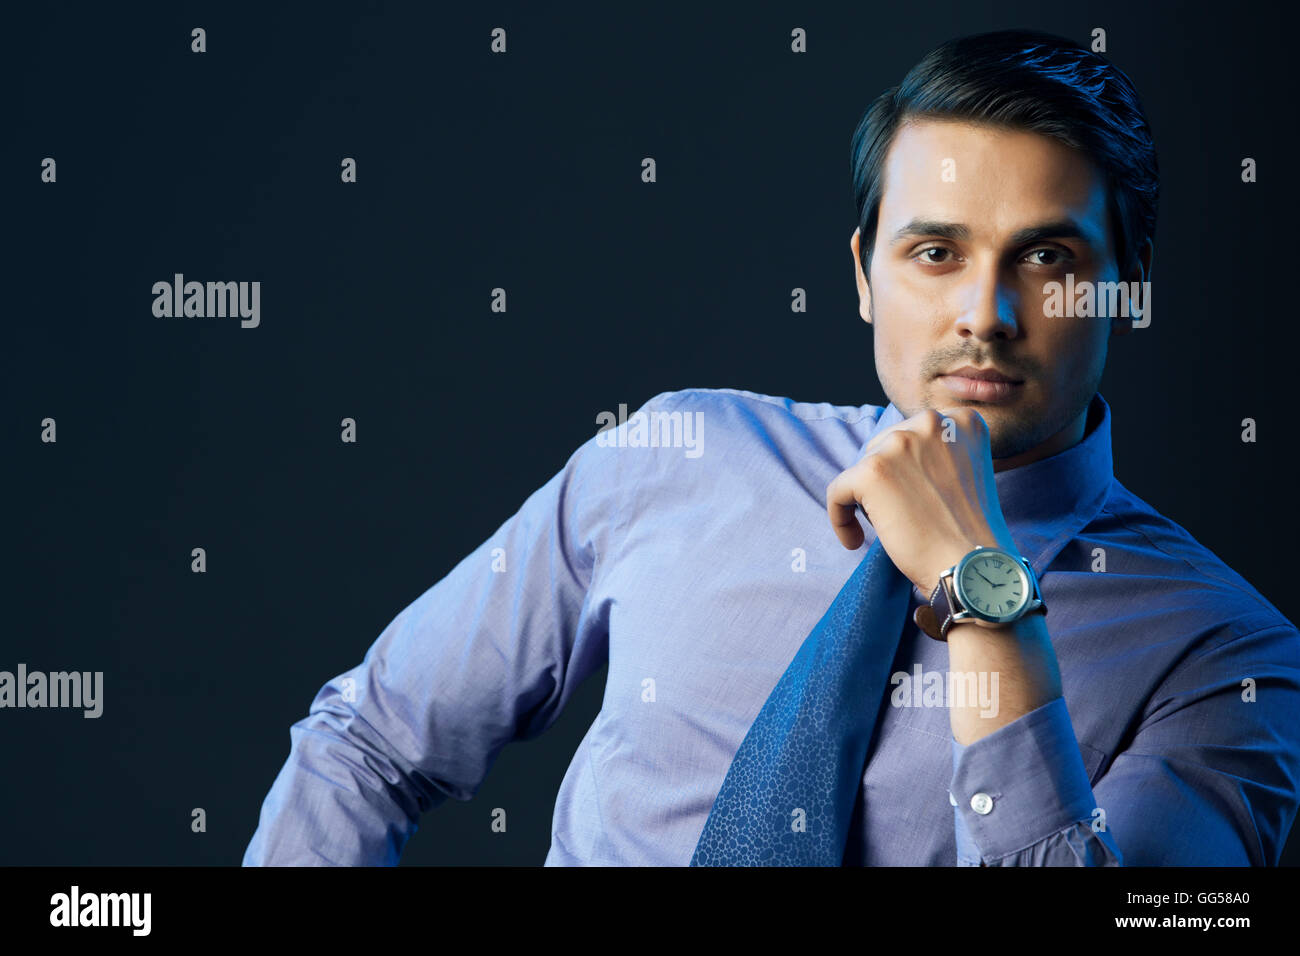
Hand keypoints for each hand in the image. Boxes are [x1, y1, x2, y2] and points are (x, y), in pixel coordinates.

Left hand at [826, 407, 1016, 595]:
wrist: (971, 566)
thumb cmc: (968, 531)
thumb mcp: (966, 471)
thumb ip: (936, 452)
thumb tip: (891, 452)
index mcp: (961, 421)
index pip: (911, 436)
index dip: (905, 471)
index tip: (913, 498)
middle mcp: (930, 423)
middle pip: (883, 449)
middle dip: (887, 482)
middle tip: (907, 516)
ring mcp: (900, 443)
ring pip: (861, 470)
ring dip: (868, 501)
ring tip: (892, 528)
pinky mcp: (872, 470)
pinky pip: (837, 491)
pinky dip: (840, 518)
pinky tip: (855, 541)